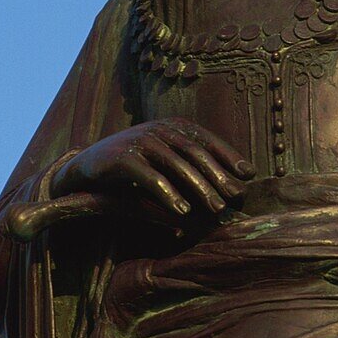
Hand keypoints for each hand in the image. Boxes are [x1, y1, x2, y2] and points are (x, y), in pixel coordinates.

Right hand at [49, 119, 254, 220]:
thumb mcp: (167, 159)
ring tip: (216, 209)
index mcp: (172, 125)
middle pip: (195, 153)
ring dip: (199, 187)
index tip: (249, 176)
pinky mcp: (121, 158)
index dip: (229, 156)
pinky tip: (183, 212)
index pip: (207, 139)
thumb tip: (237, 182)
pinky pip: (150, 177)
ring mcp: (139, 140)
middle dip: (218, 176)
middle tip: (236, 198)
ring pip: (176, 165)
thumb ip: (194, 164)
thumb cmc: (137, 164)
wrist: (89, 166)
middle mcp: (158, 129)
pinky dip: (169, 194)